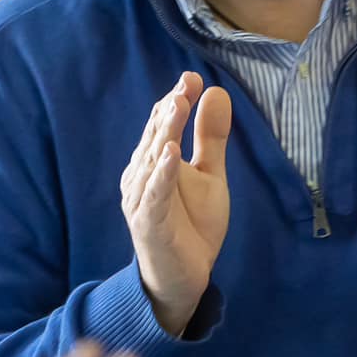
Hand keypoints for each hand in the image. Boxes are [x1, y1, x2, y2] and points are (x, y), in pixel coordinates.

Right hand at [121, 73, 231, 333]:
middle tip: (185, 86)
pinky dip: (161, 174)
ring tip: (176, 107)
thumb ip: (211, 138)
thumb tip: (216, 91)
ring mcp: (141, 200)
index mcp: (154, 162)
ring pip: (151, 161)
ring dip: (163, 133)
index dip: (176, 101)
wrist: (184, 278)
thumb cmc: (191, 225)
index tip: (192, 78)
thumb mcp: (209, 176)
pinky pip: (153, 196)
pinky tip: (170, 154)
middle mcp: (141, 177)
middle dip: (170, 111)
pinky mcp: (148, 224)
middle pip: (155, 137)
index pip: (162, 124)